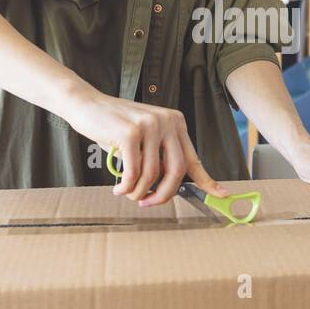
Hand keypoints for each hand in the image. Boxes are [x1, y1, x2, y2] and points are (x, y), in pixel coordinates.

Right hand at [64, 88, 228, 205]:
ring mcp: (150, 126)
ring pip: (152, 175)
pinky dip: (126, 186)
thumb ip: (160, 156)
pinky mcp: (130, 133)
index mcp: (176, 123)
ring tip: (127, 192)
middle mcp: (167, 122)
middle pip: (176, 172)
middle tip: (147, 203)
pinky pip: (133, 172)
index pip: (193, 158)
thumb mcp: (144, 137)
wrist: (87, 105)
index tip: (222, 195)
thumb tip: (169, 187)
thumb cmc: (114, 126)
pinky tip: (118, 188)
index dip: (207, 180)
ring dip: (138, 191)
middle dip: (162, 195)